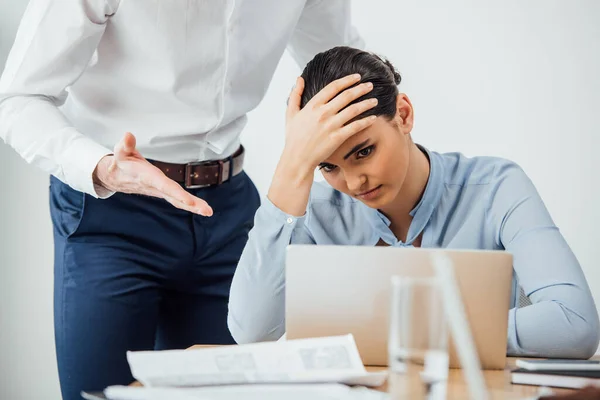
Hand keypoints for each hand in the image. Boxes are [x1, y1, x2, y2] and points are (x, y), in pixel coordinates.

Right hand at [93, 132, 212, 215]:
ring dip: (194, 207)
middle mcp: (155, 187)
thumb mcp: (120, 152)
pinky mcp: (163, 192)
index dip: (176, 193)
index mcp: (147, 177)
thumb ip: (125, 145)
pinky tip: (201, 208)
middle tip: (206, 211)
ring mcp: (160, 191)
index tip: (188, 201)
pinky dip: (190, 205)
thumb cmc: (121, 163)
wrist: (115, 178)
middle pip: (175, 197)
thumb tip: (127, 135)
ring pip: (178, 201)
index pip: (164, 186)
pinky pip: (177, 200)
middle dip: (191, 204)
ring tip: (208, 212)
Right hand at [282, 73, 377, 180]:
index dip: (347, 80)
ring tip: (375, 100)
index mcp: (313, 105)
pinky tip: (373, 118)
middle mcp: (323, 113)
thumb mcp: (290, 114)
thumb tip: (299, 79)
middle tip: (370, 85)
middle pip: (346, 96)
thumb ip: (295, 95)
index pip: (333, 87)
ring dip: (366, 103)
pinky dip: (366, 121)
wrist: (297, 159)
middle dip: (360, 89)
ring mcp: (330, 125)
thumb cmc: (294, 138)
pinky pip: (355, 127)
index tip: (357, 77)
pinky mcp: (337, 138)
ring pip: (353, 109)